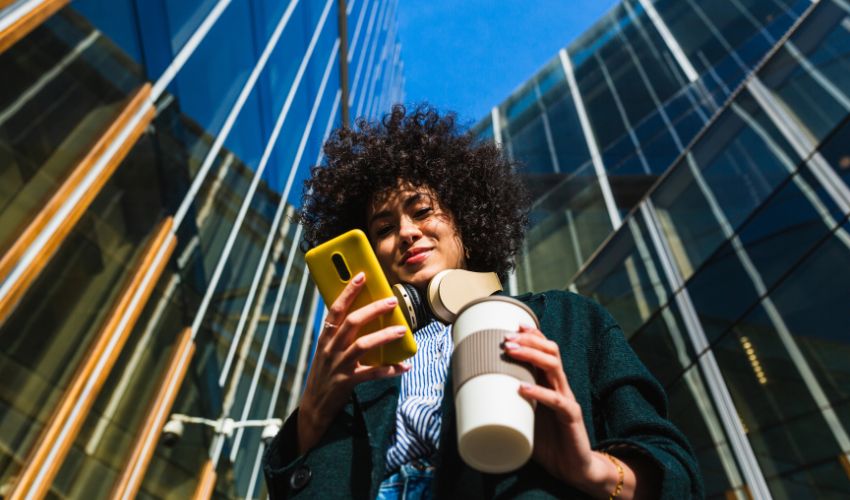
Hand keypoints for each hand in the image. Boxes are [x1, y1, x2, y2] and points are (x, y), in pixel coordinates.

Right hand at [297, 272, 409, 452]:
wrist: (314, 407)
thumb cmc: (324, 374)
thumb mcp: (326, 351)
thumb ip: (340, 335)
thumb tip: (363, 315)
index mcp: (325, 338)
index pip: (336, 309)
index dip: (348, 291)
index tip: (362, 276)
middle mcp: (330, 349)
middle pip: (352, 322)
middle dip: (373, 309)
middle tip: (392, 302)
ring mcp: (338, 365)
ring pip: (362, 345)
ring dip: (384, 336)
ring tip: (402, 330)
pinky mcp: (347, 382)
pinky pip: (372, 373)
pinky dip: (390, 370)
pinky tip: (404, 366)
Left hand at [503, 324, 639, 497]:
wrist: (574, 467)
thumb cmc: (548, 441)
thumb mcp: (523, 418)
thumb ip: (507, 406)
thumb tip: (472, 399)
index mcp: (550, 384)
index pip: (546, 350)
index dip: (532, 335)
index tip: (513, 325)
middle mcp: (560, 386)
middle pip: (551, 352)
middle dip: (529, 341)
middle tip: (506, 338)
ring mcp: (567, 400)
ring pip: (555, 368)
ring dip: (532, 356)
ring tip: (511, 352)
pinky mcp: (571, 417)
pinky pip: (557, 401)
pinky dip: (539, 393)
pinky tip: (523, 388)